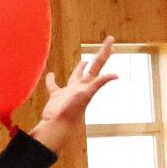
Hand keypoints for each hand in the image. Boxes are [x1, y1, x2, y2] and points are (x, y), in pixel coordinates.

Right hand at [31, 37, 117, 153]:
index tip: (111, 40)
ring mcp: (69, 91)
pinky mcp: (57, 96)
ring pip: (76, 76)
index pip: (99, 64)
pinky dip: (51, 79)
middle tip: (109, 44)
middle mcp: (81, 86)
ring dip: (80, 68)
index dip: (105, 52)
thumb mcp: (87, 94)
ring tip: (85, 61)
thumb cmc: (72, 113)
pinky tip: (50, 74)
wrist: (58, 127)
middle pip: (94, 67)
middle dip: (101, 55)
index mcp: (88, 84)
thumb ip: (99, 83)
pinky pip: (54, 85)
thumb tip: (116, 75)